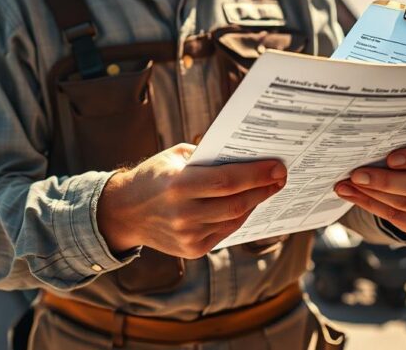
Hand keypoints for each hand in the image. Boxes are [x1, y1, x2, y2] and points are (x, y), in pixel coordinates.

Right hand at [97, 144, 286, 258]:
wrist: (124, 212)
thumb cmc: (153, 176)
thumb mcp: (174, 157)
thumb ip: (207, 157)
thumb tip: (245, 156)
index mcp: (177, 185)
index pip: (226, 181)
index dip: (256, 174)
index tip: (277, 166)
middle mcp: (183, 213)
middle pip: (236, 203)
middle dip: (263, 189)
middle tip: (281, 177)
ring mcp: (188, 235)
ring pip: (234, 219)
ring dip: (255, 203)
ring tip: (268, 188)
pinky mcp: (192, 250)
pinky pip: (225, 231)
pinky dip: (239, 217)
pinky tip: (248, 204)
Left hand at [333, 137, 405, 237]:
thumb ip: (401, 141)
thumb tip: (367, 139)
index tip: (390, 158)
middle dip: (384, 181)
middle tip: (356, 175)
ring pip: (403, 203)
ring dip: (370, 194)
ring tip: (346, 184)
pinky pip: (395, 217)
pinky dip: (369, 205)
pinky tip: (351, 194)